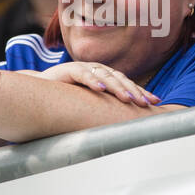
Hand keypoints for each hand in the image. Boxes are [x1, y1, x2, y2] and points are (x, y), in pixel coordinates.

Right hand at [40, 62, 160, 106]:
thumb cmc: (68, 100)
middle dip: (133, 90)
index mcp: (105, 77)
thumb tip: (129, 126)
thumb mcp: (91, 104)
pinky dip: (92, 81)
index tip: (155, 102)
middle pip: (120, 78)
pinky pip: (82, 74)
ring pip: (105, 75)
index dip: (141, 92)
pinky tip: (101, 89)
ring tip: (127, 98)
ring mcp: (83, 68)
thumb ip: (106, 109)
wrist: (39, 92)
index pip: (127, 83)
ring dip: (117, 87)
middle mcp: (97, 70)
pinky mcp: (68, 70)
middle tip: (144, 103)